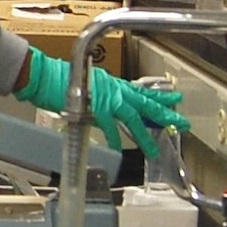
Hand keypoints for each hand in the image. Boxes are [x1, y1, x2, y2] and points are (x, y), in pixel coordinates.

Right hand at [16, 51, 187, 157]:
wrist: (44, 76)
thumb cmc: (58, 77)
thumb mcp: (85, 83)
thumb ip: (98, 96)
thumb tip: (103, 109)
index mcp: (111, 83)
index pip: (141, 91)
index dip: (159, 96)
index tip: (174, 99)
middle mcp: (113, 89)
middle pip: (145, 103)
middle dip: (164, 113)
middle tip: (181, 122)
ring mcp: (105, 99)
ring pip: (132, 118)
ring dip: (143, 135)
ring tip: (153, 150)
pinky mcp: (95, 108)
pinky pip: (110, 127)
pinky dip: (116, 138)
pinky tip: (122, 149)